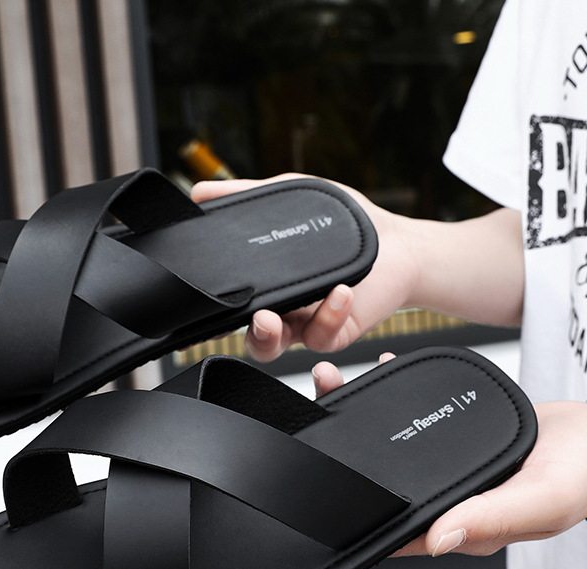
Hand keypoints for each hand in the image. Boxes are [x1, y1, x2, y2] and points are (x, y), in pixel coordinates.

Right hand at [192, 175, 419, 361]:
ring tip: (271, 318)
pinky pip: (322, 336)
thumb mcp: (290, 197)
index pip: (228, 305)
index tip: (203, 301)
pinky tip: (340, 290)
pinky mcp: (335, 332)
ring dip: (267, 337)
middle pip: (246, 335)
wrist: (397, 242)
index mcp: (264, 286)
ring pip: (275, 348)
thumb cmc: (344, 223)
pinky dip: (328, 314)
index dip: (212, 310)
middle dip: (239, 330)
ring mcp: (306, 325)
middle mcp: (281, 311)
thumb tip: (198, 193)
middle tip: (246, 314)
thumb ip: (245, 196)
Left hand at [314, 355, 586, 556]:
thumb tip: (436, 541)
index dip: (355, 510)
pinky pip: (416, 422)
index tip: (321, 477)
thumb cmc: (586, 474)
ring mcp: (451, 470)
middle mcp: (449, 499)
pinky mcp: (456, 443)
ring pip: (392, 449)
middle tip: (322, 407)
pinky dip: (395, 398)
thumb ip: (491, 518)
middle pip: (383, 482)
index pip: (396, 529)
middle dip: (345, 451)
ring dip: (362, 416)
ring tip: (337, 383)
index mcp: (462, 526)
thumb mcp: (543, 499)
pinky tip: (382, 372)